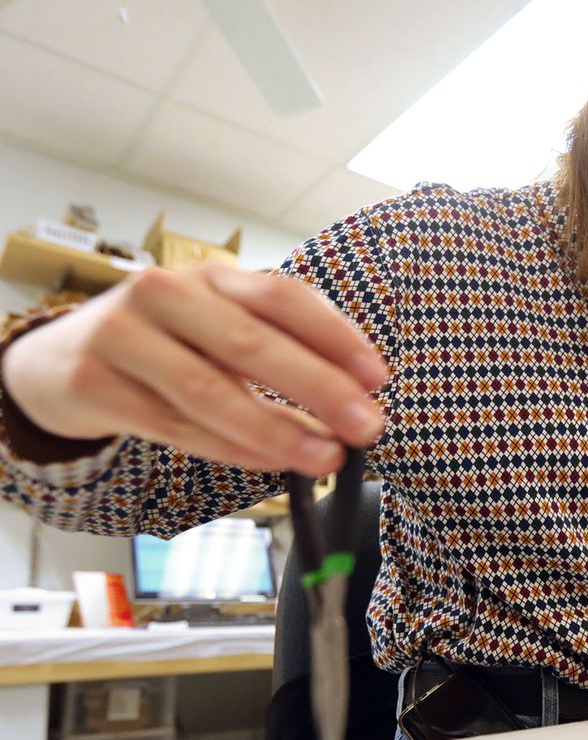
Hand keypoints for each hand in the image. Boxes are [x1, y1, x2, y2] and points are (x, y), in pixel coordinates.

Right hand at [1, 264, 387, 475]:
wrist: (57, 360)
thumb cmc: (165, 346)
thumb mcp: (220, 332)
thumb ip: (279, 354)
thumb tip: (352, 403)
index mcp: (212, 276)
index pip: (283, 297)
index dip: (336, 337)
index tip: (378, 377)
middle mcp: (166, 294)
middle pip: (252, 343)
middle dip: (319, 389)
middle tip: (367, 426)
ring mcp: (124, 335)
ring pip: (212, 391)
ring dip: (277, 431)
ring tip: (326, 459)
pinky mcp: (94, 383)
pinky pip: (176, 426)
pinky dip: (230, 448)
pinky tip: (270, 463)